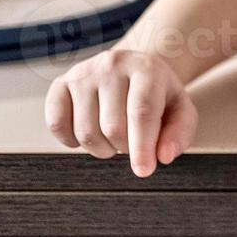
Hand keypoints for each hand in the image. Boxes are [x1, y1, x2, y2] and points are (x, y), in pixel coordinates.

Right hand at [45, 48, 198, 177]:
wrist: (134, 67)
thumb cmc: (158, 93)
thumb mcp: (180, 109)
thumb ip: (179, 133)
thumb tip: (163, 156)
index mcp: (147, 68)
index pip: (141, 112)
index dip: (142, 146)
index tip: (143, 170)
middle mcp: (113, 65)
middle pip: (112, 126)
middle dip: (124, 148)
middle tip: (131, 143)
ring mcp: (83, 73)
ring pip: (85, 130)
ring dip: (100, 149)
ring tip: (113, 140)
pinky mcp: (60, 83)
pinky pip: (56, 124)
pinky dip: (71, 141)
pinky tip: (87, 137)